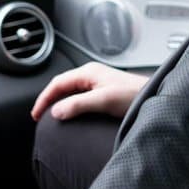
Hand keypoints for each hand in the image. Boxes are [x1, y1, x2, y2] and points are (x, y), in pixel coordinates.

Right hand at [30, 62, 149, 121]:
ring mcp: (97, 81)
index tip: (36, 114)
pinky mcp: (103, 90)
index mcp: (88, 72)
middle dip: (49, 99)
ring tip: (51, 115)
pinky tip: (70, 112)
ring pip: (70, 90)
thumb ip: (78, 104)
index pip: (57, 83)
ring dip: (59, 101)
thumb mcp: (103, 100)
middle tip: (40, 116)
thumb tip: (56, 111)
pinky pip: (79, 95)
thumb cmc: (133, 95)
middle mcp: (91, 74)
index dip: (44, 98)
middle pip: (62, 85)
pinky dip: (69, 103)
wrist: (152, 97)